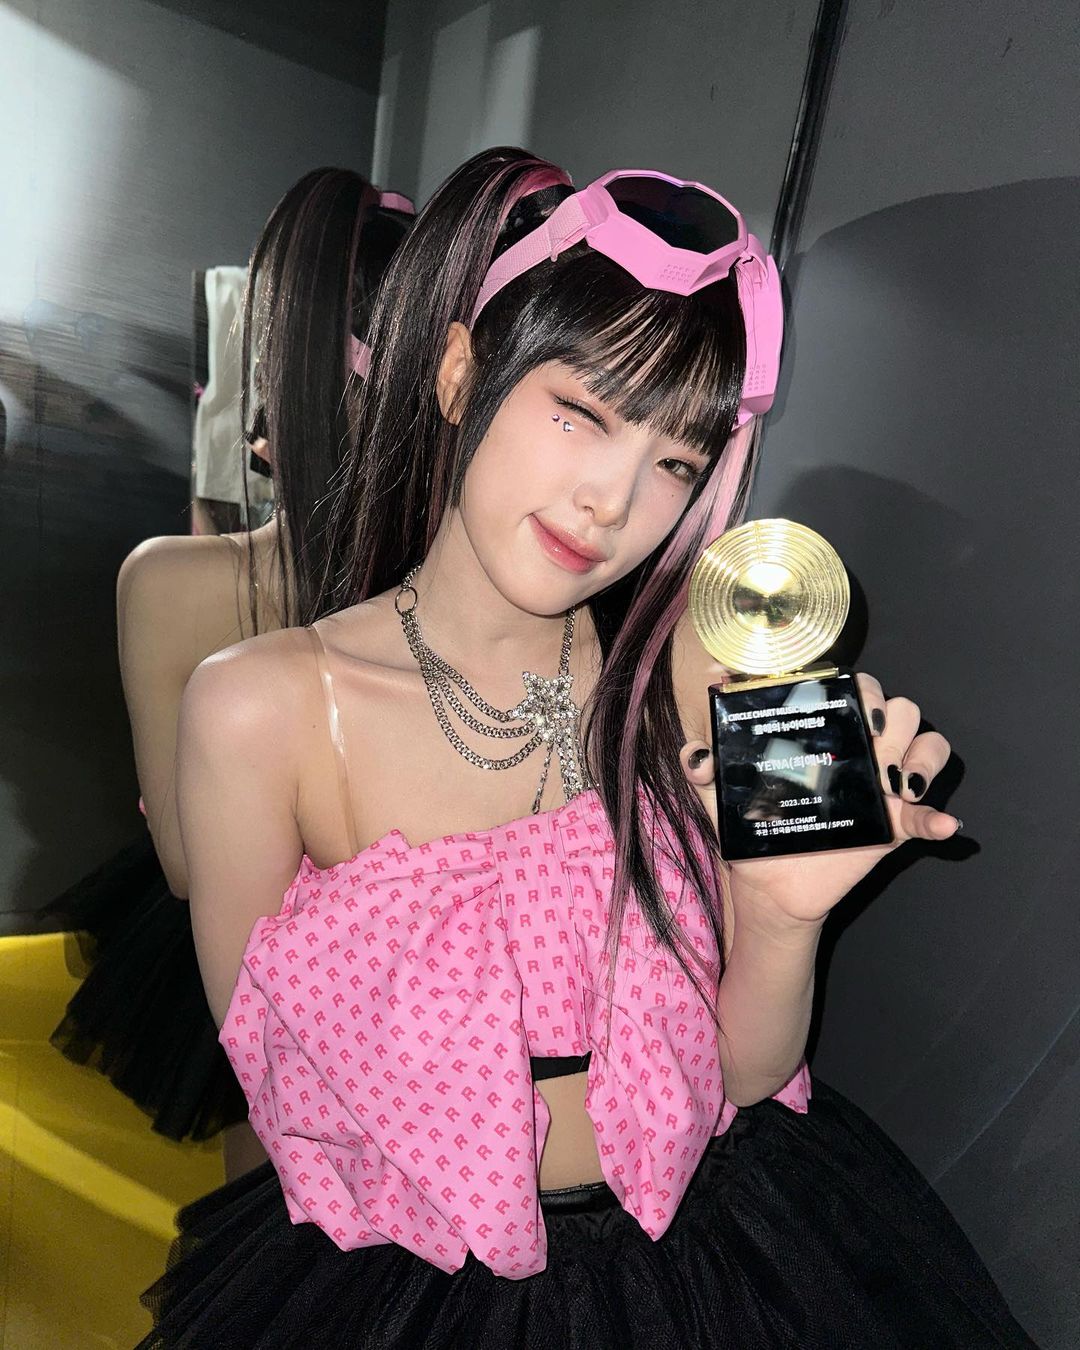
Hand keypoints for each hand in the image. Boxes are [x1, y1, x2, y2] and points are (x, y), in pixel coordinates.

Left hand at [680, 672, 960, 930]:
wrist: (767, 886)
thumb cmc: (751, 828)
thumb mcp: (721, 794)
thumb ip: (705, 767)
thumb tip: (696, 750)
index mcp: (825, 733)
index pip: (851, 688)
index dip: (854, 684)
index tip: (838, 693)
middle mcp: (860, 750)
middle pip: (897, 708)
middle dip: (888, 714)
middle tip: (867, 739)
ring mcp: (882, 787)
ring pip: (926, 745)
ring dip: (920, 755)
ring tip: (894, 782)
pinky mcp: (893, 827)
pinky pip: (927, 818)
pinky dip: (937, 819)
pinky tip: (941, 824)